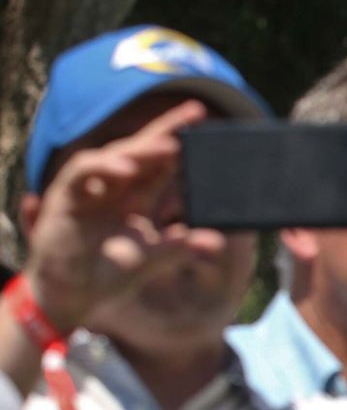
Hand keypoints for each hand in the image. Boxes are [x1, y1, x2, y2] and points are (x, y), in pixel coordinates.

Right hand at [23, 100, 225, 329]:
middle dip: (167, 130)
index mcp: (135, 197)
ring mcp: (89, 189)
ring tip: (171, 146)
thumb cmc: (109, 273)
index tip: (208, 127)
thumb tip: (216, 240)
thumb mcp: (152, 259)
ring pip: (115, 155)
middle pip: (141, 149)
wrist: (72, 296)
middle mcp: (114, 187)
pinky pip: (84, 171)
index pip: (161, 163)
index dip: (182, 143)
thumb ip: (180, 246)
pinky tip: (128, 170)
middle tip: (196, 113)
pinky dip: (106, 167)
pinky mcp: (66, 196)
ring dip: (142, 149)